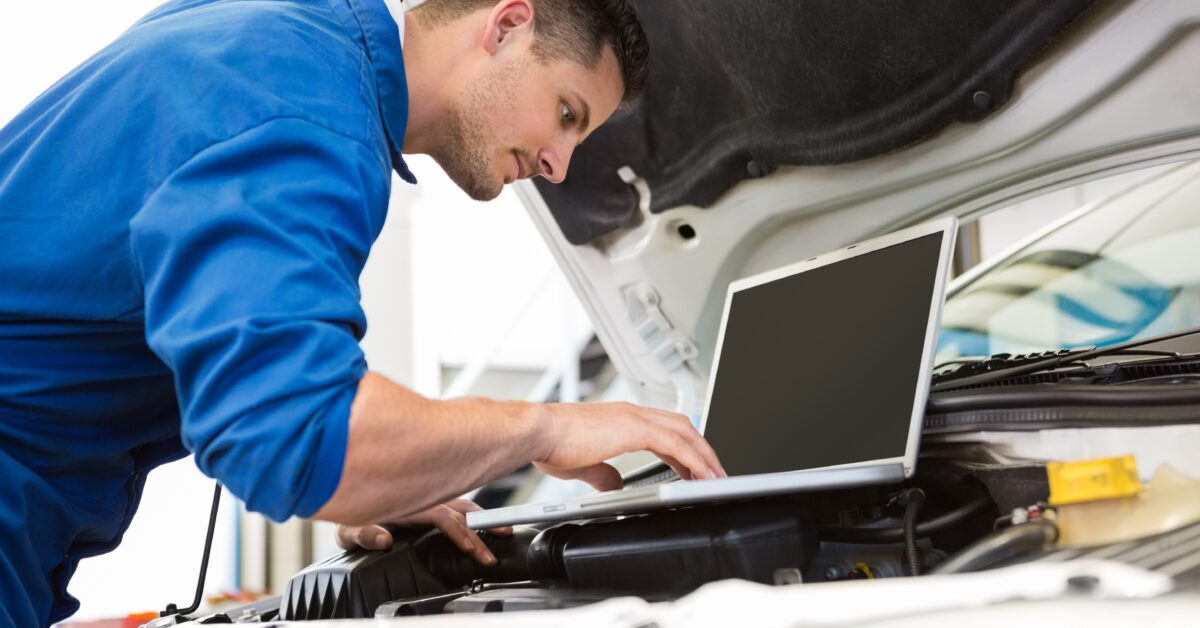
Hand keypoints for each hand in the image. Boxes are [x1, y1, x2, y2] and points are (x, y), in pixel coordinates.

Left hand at [335, 498, 511, 565]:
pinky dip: (475, 513)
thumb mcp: (348, 530)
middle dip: (483, 528)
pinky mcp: (433, 502)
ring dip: (484, 517)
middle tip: (501, 543)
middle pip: (461, 510)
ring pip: (464, 504)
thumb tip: (384, 539)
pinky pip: (459, 504)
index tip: (471, 549)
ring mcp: (430, 499)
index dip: (459, 532)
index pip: (443, 517)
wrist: (347, 497)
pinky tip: (486, 522)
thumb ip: (364, 534)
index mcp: (409, 504)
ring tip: (505, 530)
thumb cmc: (350, 518)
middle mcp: (423, 498)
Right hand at [534, 401, 725, 490]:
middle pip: (682, 426)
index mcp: (620, 419)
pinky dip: (693, 459)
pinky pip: (675, 444)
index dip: (684, 447)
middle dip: (701, 450)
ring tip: (716, 477)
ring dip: (704, 455)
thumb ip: (602, 473)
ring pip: (684, 432)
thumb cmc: (551, 444)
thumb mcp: (583, 464)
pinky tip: (702, 475)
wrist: (537, 432)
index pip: (664, 428)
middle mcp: (631, 413)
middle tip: (714, 473)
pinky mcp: (634, 429)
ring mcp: (634, 417)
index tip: (694, 466)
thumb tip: (613, 484)